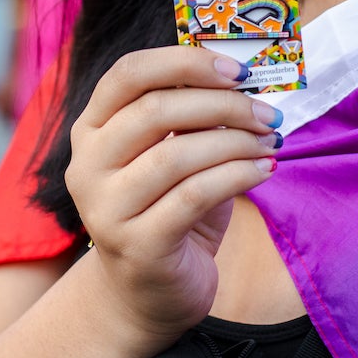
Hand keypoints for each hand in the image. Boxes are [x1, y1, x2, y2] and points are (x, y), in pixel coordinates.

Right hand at [66, 47, 281, 343]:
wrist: (147, 295)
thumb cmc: (168, 213)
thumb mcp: (174, 156)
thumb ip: (192, 118)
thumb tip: (243, 78)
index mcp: (91, 130)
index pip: (129, 74)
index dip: (186, 62)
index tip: (238, 70)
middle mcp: (87, 166)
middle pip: (154, 109)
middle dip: (222, 105)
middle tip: (266, 113)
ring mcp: (105, 208)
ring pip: (176, 154)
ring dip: (235, 142)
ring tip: (270, 142)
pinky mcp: (137, 245)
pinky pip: (194, 196)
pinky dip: (237, 176)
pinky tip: (265, 170)